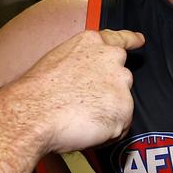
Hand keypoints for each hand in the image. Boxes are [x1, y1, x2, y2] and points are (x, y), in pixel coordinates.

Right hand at [2, 29, 143, 153]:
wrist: (33, 113)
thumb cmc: (37, 93)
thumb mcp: (57, 62)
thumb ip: (80, 64)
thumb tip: (86, 79)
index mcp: (91, 43)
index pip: (118, 38)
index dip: (131, 40)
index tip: (139, 40)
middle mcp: (111, 58)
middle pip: (121, 77)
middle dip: (109, 92)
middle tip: (84, 105)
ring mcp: (120, 84)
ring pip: (121, 105)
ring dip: (106, 113)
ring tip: (79, 118)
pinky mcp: (124, 109)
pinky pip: (119, 128)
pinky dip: (106, 134)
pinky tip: (85, 130)